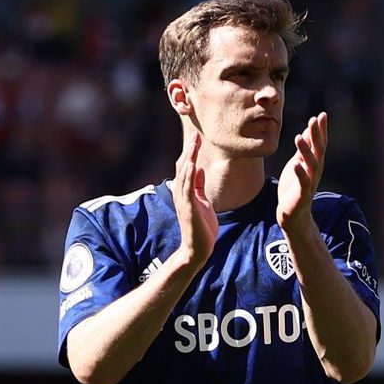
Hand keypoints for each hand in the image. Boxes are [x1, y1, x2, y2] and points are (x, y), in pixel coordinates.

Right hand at [168, 131, 217, 270]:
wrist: (198, 249)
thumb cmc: (201, 227)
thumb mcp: (202, 201)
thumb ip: (198, 185)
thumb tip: (197, 167)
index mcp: (185, 191)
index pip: (187, 167)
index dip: (192, 152)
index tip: (197, 137)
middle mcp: (181, 194)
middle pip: (183, 167)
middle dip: (190, 151)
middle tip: (195, 135)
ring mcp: (183, 201)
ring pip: (184, 175)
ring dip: (189, 159)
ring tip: (194, 144)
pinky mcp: (188, 209)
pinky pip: (187, 190)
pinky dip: (188, 177)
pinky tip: (191, 165)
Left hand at [276, 111, 327, 239]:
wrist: (292, 215)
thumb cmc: (294, 188)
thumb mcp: (298, 164)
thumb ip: (303, 150)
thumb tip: (307, 131)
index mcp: (314, 163)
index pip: (320, 143)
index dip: (321, 130)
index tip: (322, 114)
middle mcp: (315, 171)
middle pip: (318, 151)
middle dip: (317, 135)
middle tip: (314, 120)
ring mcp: (310, 183)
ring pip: (311, 165)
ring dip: (305, 150)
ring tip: (298, 137)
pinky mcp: (302, 195)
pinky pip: (303, 183)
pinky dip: (300, 173)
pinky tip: (295, 164)